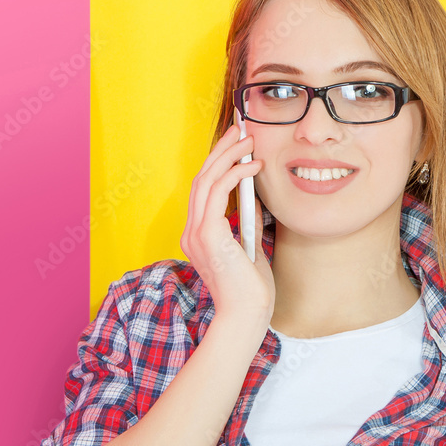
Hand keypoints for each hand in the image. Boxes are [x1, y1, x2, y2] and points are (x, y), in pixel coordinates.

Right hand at [180, 124, 274, 326]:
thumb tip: (253, 199)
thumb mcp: (249, 249)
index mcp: (198, 236)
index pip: (204, 190)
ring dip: (229, 156)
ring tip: (249, 140)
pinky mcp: (208, 235)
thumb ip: (245, 224)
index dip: (218, 163)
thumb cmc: (251, 291)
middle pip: (202, 179)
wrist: (246, 316)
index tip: (234, 144)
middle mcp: (192, 232)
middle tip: (240, 129)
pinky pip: (218, 193)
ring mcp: (196, 234)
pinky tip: (253, 166)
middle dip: (221, 150)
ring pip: (207, 180)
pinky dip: (235, 175)